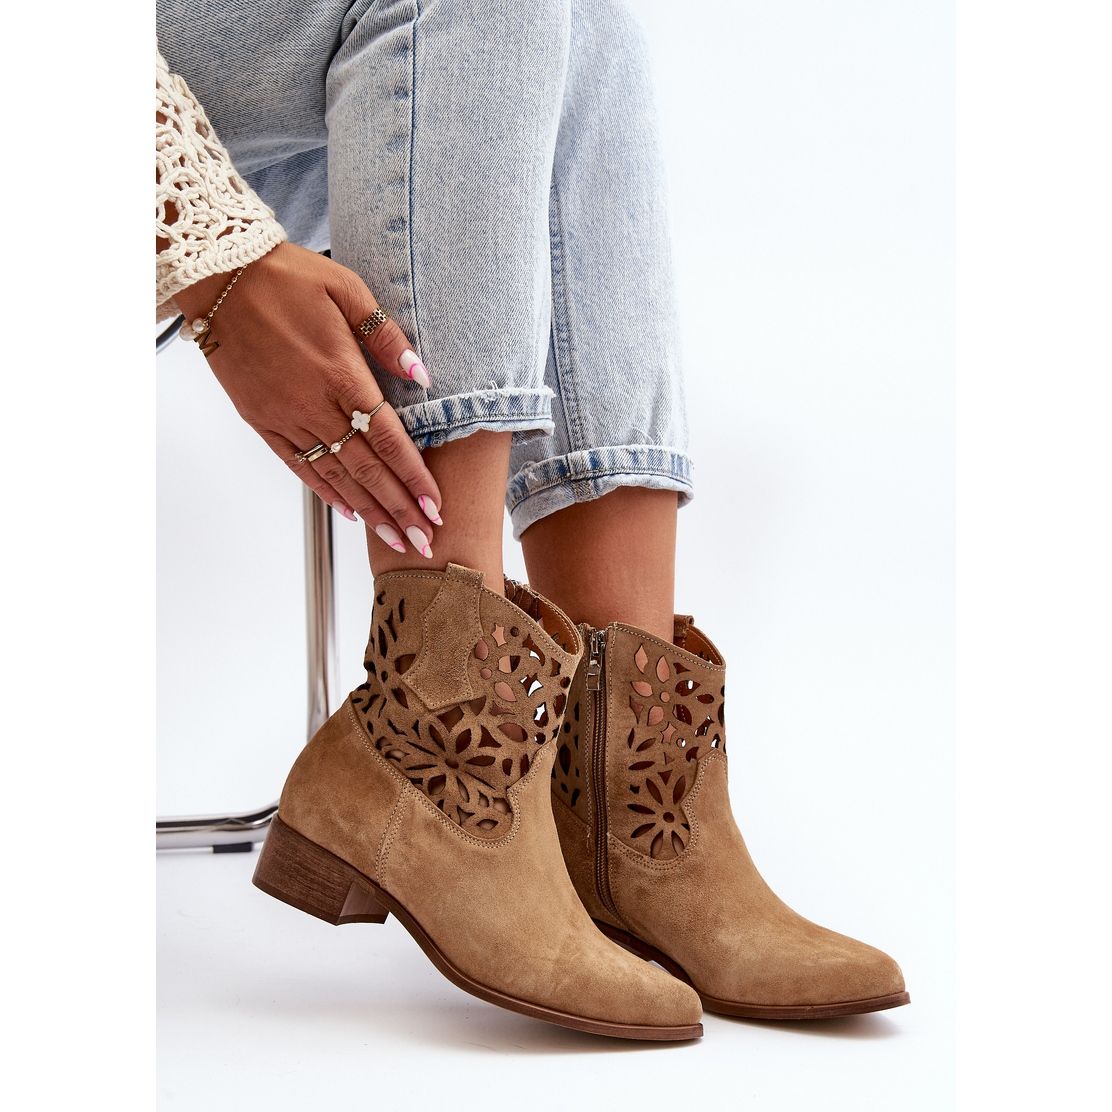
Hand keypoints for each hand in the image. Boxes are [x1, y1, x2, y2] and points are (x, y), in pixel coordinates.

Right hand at [174, 243, 441, 556]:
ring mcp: (285, 417)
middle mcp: (315, 405)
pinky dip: (326, 492)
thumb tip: (422, 375)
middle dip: (399, 510)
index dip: (415, 479)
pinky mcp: (261, 420)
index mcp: (342, 374)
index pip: (389, 441)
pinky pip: (299, 465)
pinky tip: (349, 513)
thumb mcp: (348, 290)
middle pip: (367, 470)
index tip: (436, 508)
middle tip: (424, 543)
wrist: (219, 276)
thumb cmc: (288, 277)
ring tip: (395, 540)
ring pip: (336, 476)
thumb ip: (387, 337)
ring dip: (369, 512)